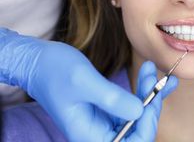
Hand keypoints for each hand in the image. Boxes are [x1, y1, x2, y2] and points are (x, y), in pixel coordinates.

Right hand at [0, 28, 176, 140]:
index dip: (147, 124)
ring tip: (151, 71)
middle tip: (154, 77)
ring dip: (148, 94)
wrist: (38, 60)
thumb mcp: (84, 81)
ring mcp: (103, 121)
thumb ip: (111, 99)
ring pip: (136, 115)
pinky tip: (150, 76)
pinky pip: (130, 104)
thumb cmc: (54, 70)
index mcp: (89, 136)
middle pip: (137, 129)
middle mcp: (98, 133)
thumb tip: (140, 112)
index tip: (152, 98)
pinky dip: (142, 90)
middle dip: (150, 103)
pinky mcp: (106, 108)